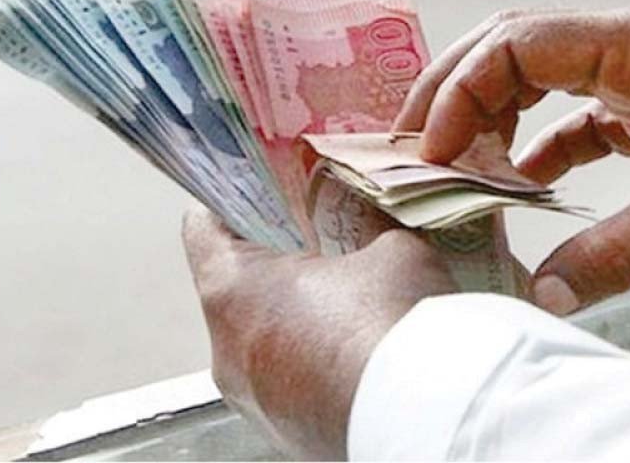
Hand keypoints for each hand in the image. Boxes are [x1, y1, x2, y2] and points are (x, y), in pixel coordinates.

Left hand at [182, 205, 460, 459]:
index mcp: (234, 291)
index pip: (202, 229)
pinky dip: (307, 364)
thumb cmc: (394, 328)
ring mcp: (252, 400)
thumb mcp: (393, 250)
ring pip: (257, 340)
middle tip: (315, 245)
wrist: (427, 417)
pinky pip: (282, 383)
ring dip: (290, 319)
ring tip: (342, 305)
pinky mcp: (283, 434)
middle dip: (273, 264)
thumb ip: (372, 229)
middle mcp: (226, 351)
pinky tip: (352, 352)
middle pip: (232, 288)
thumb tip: (377, 222)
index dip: (231, 205)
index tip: (258, 195)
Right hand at [395, 3, 629, 313]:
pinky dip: (534, 144)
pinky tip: (517, 181)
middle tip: (413, 144)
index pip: (515, 44)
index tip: (433, 152)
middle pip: (509, 46)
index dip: (460, 94)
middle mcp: (626, 45)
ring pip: (533, 74)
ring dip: (487, 115)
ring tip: (453, 162)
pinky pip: (569, 114)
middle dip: (453, 91)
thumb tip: (542, 295)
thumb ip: (619, 252)